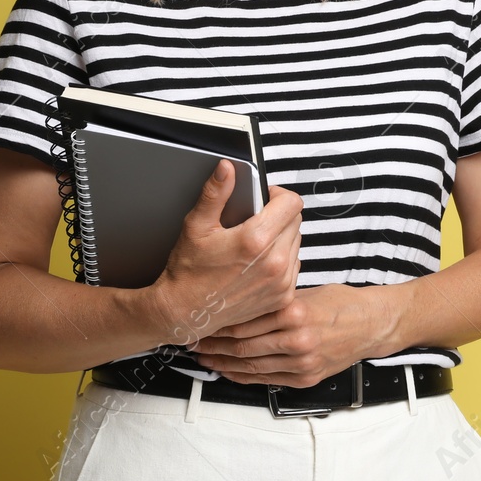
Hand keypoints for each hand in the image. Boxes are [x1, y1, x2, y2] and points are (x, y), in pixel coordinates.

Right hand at [144, 160, 303, 345]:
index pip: (292, 203)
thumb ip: (215, 193)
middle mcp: (274, 263)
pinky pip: (294, 266)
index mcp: (255, 240)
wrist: (184, 312)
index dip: (279, 195)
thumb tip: (227, 168)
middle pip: (295, 221)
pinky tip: (259, 262)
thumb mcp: (196, 226)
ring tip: (255, 243)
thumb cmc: (188, 270)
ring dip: (281, 237)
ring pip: (296, 243)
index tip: (264, 198)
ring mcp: (281, 282)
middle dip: (278, 215)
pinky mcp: (283, 298)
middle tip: (254, 221)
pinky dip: (282, 260)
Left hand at [190, 283, 393, 387]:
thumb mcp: (305, 291)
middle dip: (213, 345)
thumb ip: (274, 300)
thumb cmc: (339, 303)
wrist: (371, 325)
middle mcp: (296, 339)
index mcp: (294, 312)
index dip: (218, 323)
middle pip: (242, 346)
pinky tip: (227, 371)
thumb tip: (238, 300)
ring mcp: (301, 362)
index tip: (201, 319)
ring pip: (250, 365)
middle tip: (193, 340)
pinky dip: (242, 376)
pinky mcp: (305, 378)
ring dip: (222, 363)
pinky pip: (265, 379)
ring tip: (203, 358)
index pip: (244, 321)